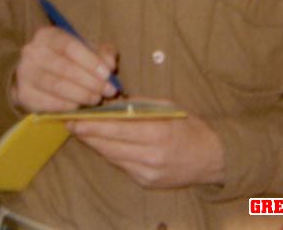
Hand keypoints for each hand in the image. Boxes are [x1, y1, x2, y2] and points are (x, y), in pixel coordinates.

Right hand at [12, 26, 118, 112]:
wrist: (36, 74)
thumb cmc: (66, 59)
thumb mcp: (84, 50)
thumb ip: (101, 53)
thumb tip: (110, 63)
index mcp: (47, 35)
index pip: (69, 46)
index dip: (90, 60)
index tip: (108, 74)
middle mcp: (31, 52)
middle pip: (64, 68)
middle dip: (90, 81)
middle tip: (108, 91)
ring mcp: (24, 74)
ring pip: (57, 86)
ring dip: (81, 95)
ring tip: (97, 99)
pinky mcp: (23, 94)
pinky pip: (48, 103)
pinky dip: (67, 106)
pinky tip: (80, 107)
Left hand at [68, 108, 224, 188]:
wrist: (212, 158)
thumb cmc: (188, 126)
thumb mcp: (166, 106)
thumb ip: (139, 104)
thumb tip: (111, 100)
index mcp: (157, 131)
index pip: (117, 128)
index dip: (93, 124)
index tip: (75, 118)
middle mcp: (150, 155)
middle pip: (109, 145)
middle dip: (88, 134)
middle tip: (70, 122)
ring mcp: (147, 172)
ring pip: (111, 156)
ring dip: (95, 144)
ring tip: (80, 130)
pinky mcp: (146, 182)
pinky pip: (121, 164)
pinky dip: (109, 152)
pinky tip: (100, 143)